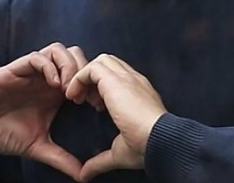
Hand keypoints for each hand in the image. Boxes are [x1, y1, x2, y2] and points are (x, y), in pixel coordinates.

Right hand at [0, 43, 87, 179]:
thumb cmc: (3, 133)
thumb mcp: (37, 147)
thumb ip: (60, 158)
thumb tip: (83, 176)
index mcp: (54, 92)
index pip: (82, 73)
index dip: (93, 85)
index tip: (97, 106)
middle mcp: (45, 78)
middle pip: (75, 55)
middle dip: (84, 71)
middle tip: (84, 96)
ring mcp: (31, 71)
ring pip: (58, 50)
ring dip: (68, 66)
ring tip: (68, 90)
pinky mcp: (15, 69)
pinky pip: (36, 56)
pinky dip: (49, 66)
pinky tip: (53, 85)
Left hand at [65, 54, 166, 181]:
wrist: (159, 140)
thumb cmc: (146, 147)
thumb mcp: (120, 152)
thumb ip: (100, 160)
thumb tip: (85, 174)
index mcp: (139, 93)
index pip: (117, 77)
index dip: (101, 88)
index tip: (94, 106)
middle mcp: (134, 81)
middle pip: (108, 63)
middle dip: (92, 78)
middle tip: (83, 100)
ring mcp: (126, 77)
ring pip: (101, 61)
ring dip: (85, 76)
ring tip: (77, 97)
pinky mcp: (116, 79)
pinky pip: (92, 67)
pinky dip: (79, 78)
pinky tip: (74, 96)